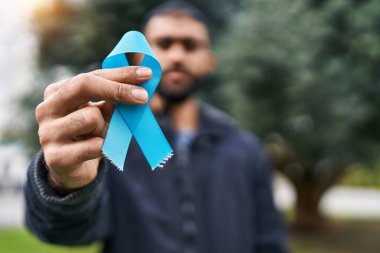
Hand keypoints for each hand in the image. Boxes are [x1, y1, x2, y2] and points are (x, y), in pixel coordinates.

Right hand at [36, 66, 151, 192]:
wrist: (71, 169)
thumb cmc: (90, 134)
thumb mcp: (102, 112)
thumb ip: (116, 97)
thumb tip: (142, 82)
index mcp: (57, 92)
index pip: (92, 75)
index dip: (121, 74)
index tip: (147, 74)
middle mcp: (46, 108)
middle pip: (84, 85)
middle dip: (118, 89)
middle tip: (143, 97)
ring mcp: (48, 132)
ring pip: (91, 117)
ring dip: (106, 128)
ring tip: (102, 136)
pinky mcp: (56, 157)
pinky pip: (94, 145)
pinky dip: (104, 147)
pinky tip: (97, 150)